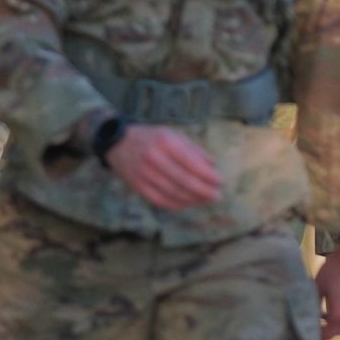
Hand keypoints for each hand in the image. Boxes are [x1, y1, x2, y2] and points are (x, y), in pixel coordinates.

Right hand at [104, 124, 222, 210]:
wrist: (118, 144)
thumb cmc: (152, 138)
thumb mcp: (173, 135)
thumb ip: (194, 149)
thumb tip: (212, 166)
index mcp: (165, 142)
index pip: (191, 163)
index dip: (208, 175)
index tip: (220, 181)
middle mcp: (153, 158)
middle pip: (184, 181)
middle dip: (204, 191)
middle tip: (217, 196)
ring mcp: (144, 174)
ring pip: (174, 193)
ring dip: (193, 200)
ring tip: (205, 200)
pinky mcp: (138, 187)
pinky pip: (161, 201)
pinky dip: (177, 205)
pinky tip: (188, 203)